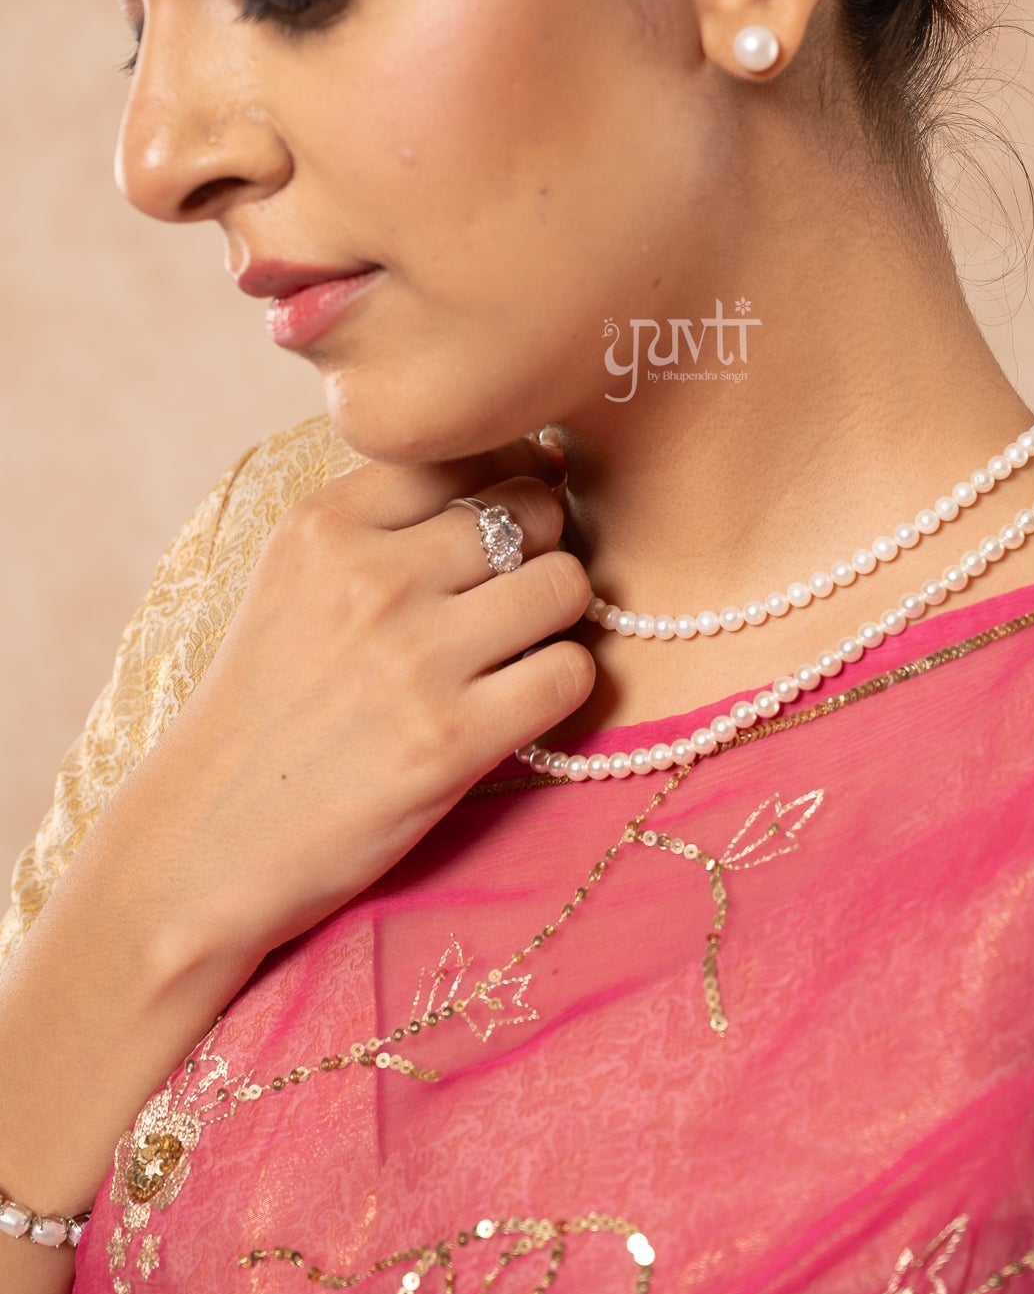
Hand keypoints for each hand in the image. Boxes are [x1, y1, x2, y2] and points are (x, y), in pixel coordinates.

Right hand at [96, 432, 593, 972]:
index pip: (469, 451)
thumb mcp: (291, 578)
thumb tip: (522, 463)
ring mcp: (413, 659)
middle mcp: (370, 578)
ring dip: (559, 616)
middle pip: (533, 510)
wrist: (202, 843)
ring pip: (566, 584)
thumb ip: (382, 518)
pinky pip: (570, 673)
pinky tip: (521, 702)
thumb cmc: (265, 705)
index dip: (511, 477)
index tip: (512, 512)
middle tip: (517, 589)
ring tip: (520, 646)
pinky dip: (561, 685)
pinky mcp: (451, 742)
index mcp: (324, 524)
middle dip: (543, 545)